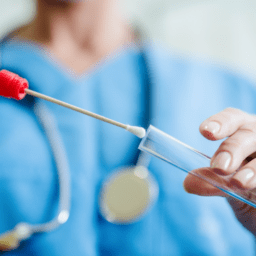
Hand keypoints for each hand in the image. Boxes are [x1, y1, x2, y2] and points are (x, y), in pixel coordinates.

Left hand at [183, 108, 255, 234]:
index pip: (232, 118)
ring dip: (253, 168)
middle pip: (248, 133)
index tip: (205, 131)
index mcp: (241, 132)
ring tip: (239, 183)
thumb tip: (188, 183)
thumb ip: (210, 182)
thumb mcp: (225, 184)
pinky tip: (254, 191)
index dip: (220, 122)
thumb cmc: (243, 187)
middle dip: (233, 149)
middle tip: (219, 167)